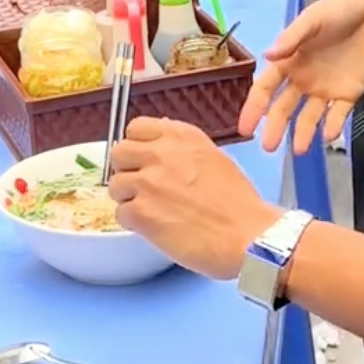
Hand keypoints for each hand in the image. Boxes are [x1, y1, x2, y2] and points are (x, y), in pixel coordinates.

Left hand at [107, 118, 278, 278]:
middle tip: (143, 188)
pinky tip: (154, 228)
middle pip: (119, 153)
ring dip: (129, 198)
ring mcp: (148, 182)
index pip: (136, 128)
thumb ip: (181, 148)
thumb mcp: (212, 158)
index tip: (144, 160)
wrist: (248, 236)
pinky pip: (121, 213)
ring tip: (152, 211)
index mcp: (180, 137)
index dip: (137, 146)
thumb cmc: (238, 203)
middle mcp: (160, 153)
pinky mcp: (141, 212)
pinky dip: (133, 223)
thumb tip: (159, 139)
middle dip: (127, 170)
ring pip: (115, 185)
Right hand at [238, 0, 363, 153]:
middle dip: (274, 127)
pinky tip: (328, 136)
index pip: (266, 88)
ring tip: (299, 151)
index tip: (244, 128)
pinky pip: (339, 114)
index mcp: (290, 60)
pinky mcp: (351, 92)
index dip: (254, 107)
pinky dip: (333, 126)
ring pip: (309, 116)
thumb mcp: (313, 19)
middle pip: (284, 107)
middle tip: (267, 147)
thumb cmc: (341, 7)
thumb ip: (291, 39)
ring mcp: (327, 87)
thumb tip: (266, 56)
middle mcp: (304, 78)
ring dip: (303, 133)